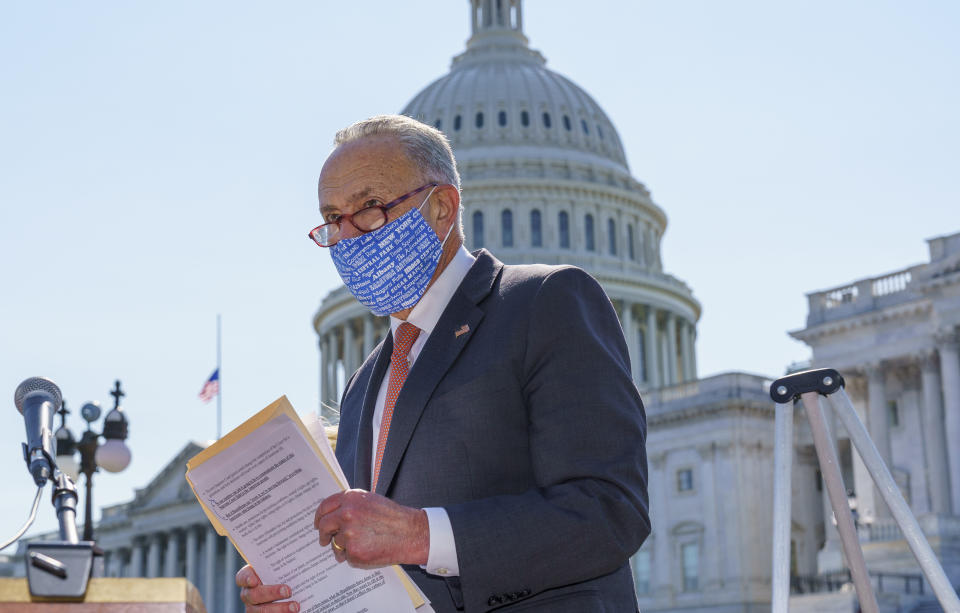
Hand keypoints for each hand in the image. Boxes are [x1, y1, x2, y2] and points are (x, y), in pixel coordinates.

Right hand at [236, 564, 298, 612]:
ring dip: (279, 609)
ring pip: (261, 610)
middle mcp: (249, 593)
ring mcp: (253, 608)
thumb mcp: (279, 567)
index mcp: (249, 578)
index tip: (254, 580)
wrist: (285, 590)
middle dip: (271, 593)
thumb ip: (282, 562)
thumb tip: (300, 549)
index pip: (242, 577)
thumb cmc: (281, 575)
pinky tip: (293, 612)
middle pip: (254, 595)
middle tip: (288, 591)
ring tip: (295, 606)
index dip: (247, 578)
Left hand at [314, 489, 428, 567]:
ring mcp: (349, 533)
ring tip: (362, 545)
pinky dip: (353, 557)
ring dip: (343, 547)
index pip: (325, 507)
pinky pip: (346, 556)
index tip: (318, 524)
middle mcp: (346, 513)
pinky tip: (368, 551)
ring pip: (335, 543)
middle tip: (325, 540)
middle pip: (324, 525)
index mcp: (350, 498)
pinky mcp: (353, 551)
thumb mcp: (370, 500)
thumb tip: (332, 515)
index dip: (319, 516)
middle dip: (323, 534)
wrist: (410, 533)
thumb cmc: (392, 517)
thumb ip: (350, 504)